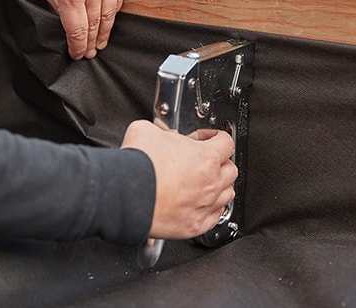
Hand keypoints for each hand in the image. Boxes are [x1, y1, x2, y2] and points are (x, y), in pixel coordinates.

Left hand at [27, 0, 124, 59]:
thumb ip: (57, 8)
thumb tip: (68, 26)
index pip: (77, 31)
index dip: (78, 47)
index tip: (77, 54)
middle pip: (94, 26)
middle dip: (91, 43)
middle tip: (90, 53)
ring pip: (109, 15)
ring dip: (104, 32)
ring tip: (101, 42)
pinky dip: (114, 12)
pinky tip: (108, 20)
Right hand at [120, 121, 237, 239]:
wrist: (124, 196)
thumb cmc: (138, 165)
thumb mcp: (148, 130)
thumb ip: (163, 131)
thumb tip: (161, 134)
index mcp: (206, 158)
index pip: (227, 143)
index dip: (217, 137)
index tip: (208, 139)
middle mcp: (210, 183)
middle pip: (231, 170)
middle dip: (220, 162)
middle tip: (206, 160)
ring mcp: (203, 205)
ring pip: (227, 194)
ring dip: (220, 186)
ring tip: (206, 182)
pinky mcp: (194, 225)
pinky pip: (215, 217)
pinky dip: (212, 209)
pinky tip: (202, 204)